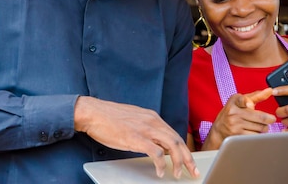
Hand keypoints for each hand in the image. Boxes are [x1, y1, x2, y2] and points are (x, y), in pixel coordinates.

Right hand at [74, 96, 198, 179]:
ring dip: (178, 162)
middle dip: (187, 158)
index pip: (174, 134)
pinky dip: (160, 163)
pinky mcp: (136, 138)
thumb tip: (155, 143)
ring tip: (178, 174)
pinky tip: (160, 171)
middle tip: (193, 171)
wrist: (94, 113)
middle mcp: (152, 121)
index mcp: (152, 117)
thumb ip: (146, 129)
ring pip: (171, 146)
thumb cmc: (110, 118)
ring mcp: (145, 129)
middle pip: (177, 140)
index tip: (189, 160)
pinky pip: (155, 153)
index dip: (184, 149)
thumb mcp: (134, 120)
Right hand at [202, 89, 275, 150]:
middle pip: (259, 117)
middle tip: (271, 119)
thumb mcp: (240, 102)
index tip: (250, 104)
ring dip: (264, 128)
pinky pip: (255, 136)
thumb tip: (270, 90)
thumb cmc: (232, 113)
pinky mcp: (237, 136)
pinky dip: (259, 135)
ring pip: (259, 127)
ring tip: (261, 126)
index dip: (246, 102)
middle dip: (269, 119)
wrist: (219, 130)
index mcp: (234, 101)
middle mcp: (233, 113)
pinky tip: (256, 132)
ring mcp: (235, 125)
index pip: (241, 100)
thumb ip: (256, 96)